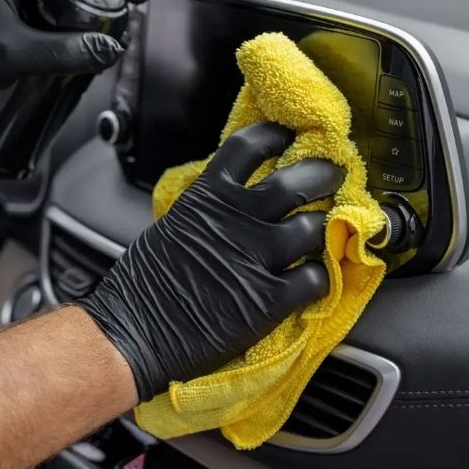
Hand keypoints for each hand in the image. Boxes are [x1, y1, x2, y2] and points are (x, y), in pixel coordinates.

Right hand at [81, 123, 344, 401]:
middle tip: (334, 175)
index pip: (250, 147)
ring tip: (329, 232)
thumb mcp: (171, 226)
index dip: (277, 135)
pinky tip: (315, 279)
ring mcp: (257, 258)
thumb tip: (226, 204)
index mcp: (208, 197)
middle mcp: (238, 219)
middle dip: (323, 174)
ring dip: (326, 229)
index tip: (290, 135)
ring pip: (315, 228)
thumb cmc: (142, 286)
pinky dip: (321, 277)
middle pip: (298, 180)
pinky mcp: (270, 300)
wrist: (134, 332)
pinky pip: (316, 278)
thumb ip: (206, 210)